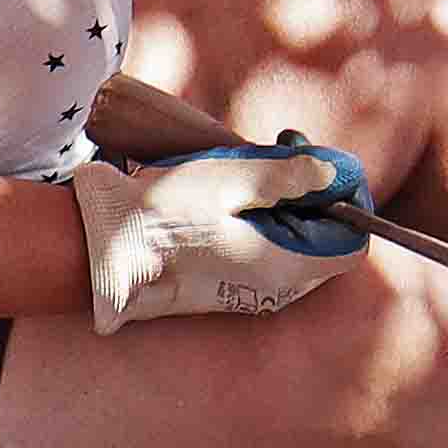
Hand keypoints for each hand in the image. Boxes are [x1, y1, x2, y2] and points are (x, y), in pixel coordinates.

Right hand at [67, 140, 364, 327]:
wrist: (97, 249)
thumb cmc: (162, 213)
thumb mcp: (231, 179)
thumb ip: (290, 176)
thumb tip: (333, 173)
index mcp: (283, 270)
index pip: (351, 247)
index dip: (347, 205)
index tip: (328, 170)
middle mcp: (270, 294)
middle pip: (322, 244)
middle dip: (312, 197)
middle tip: (285, 151)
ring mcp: (244, 296)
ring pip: (290, 248)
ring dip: (283, 205)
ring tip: (252, 163)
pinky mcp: (220, 290)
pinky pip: (259, 255)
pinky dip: (257, 222)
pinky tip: (229, 191)